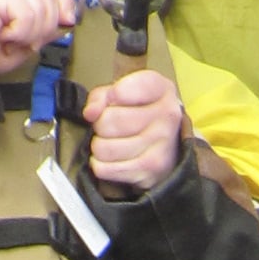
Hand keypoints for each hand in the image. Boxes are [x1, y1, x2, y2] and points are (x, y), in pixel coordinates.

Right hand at [0, 0, 71, 79]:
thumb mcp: (31, 42)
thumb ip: (49, 27)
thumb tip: (69, 17)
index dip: (64, 8)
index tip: (62, 25)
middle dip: (43, 28)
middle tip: (25, 40)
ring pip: (40, 7)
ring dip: (29, 33)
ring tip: (12, 39)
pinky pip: (25, 13)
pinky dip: (19, 32)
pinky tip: (6, 34)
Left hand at [84, 67, 184, 191]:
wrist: (167, 144)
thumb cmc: (139, 113)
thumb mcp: (120, 93)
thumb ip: (100, 97)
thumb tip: (90, 113)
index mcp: (160, 88)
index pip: (120, 91)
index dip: (108, 97)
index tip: (113, 100)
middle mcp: (166, 116)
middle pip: (109, 121)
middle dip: (100, 125)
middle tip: (109, 127)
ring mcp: (161, 145)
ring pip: (104, 148)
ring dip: (99, 147)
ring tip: (111, 143)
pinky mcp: (151, 170)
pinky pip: (105, 169)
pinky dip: (100, 165)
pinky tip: (112, 159)